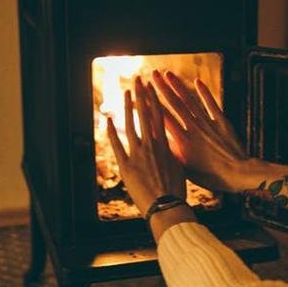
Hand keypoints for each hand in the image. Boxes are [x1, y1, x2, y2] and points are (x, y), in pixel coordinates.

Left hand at [106, 77, 190, 235]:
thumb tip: (171, 144)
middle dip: (142, 95)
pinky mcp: (126, 166)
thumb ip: (173, 153)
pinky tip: (107, 119)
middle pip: (146, 114)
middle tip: (138, 80)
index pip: (159, 116)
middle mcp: (151, 146)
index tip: (152, 87)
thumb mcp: (180, 167)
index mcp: (166, 145)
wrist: (167, 207)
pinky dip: (111, 131)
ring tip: (126, 92)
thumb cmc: (176, 190)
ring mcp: (137, 155)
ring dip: (127, 107)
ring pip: (131, 125)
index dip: (155, 99)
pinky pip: (116, 145)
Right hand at [151, 70, 287, 192]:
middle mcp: (193, 128)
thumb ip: (173, 154)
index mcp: (182, 141)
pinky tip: (197, 81)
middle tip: (151, 74)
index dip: (149, 106)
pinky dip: (204, 92)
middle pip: (174, 104)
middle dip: (161, 88)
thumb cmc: (211, 177)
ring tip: (167, 73)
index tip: (139, 95)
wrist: (238, 175)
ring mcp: (208, 123)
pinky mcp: (222, 122)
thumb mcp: (186, 169)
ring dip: (178, 86)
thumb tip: (159, 144)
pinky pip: (211, 104)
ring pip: (190, 101)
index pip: (161, 118)